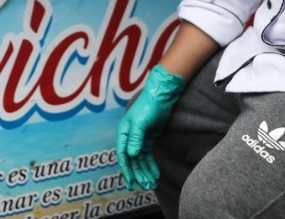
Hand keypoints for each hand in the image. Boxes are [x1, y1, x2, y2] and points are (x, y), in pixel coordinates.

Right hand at [115, 65, 185, 190]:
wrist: (161, 97)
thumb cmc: (148, 106)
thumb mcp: (141, 122)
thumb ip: (136, 138)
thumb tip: (131, 155)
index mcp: (123, 133)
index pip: (123, 155)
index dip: (126, 170)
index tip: (131, 183)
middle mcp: (129, 138)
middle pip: (132, 161)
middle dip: (138, 174)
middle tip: (145, 186)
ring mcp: (139, 139)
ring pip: (140, 160)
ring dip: (145, 172)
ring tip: (151, 184)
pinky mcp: (148, 140)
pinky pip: (148, 156)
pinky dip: (151, 165)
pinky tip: (155, 174)